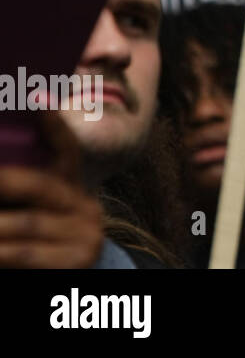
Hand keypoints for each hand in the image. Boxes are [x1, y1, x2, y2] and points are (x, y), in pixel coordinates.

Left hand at [0, 111, 103, 267]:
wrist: (70, 291)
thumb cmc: (40, 251)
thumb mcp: (36, 219)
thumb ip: (24, 193)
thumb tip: (4, 168)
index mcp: (77, 192)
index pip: (67, 151)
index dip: (53, 126)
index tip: (36, 103)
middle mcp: (87, 209)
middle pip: (39, 184)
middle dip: (2, 179)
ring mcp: (85, 236)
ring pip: (25, 222)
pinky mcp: (76, 262)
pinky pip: (24, 253)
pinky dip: (0, 250)